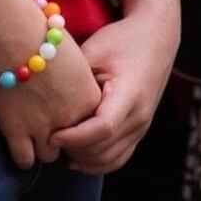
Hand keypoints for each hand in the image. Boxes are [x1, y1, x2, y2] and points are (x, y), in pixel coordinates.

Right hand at [0, 33, 102, 168]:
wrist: (14, 34)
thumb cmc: (44, 36)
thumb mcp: (75, 57)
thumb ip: (79, 83)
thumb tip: (73, 93)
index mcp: (88, 98)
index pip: (92, 126)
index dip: (79, 121)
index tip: (68, 113)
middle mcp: (70, 117)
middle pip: (73, 144)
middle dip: (62, 136)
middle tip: (50, 123)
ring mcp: (43, 127)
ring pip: (49, 156)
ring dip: (42, 145)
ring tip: (33, 131)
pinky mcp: (16, 132)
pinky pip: (24, 160)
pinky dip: (23, 154)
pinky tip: (20, 141)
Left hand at [50, 2, 179, 174]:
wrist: (156, 37)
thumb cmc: (123, 40)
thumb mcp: (96, 49)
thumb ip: (75, 76)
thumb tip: (45, 98)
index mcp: (130, 93)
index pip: (103, 127)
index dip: (75, 136)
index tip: (52, 134)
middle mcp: (140, 115)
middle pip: (103, 148)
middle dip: (73, 149)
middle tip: (49, 138)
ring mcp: (142, 126)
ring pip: (109, 159)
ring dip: (83, 158)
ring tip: (61, 144)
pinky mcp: (140, 130)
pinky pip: (118, 158)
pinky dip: (96, 163)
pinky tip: (76, 156)